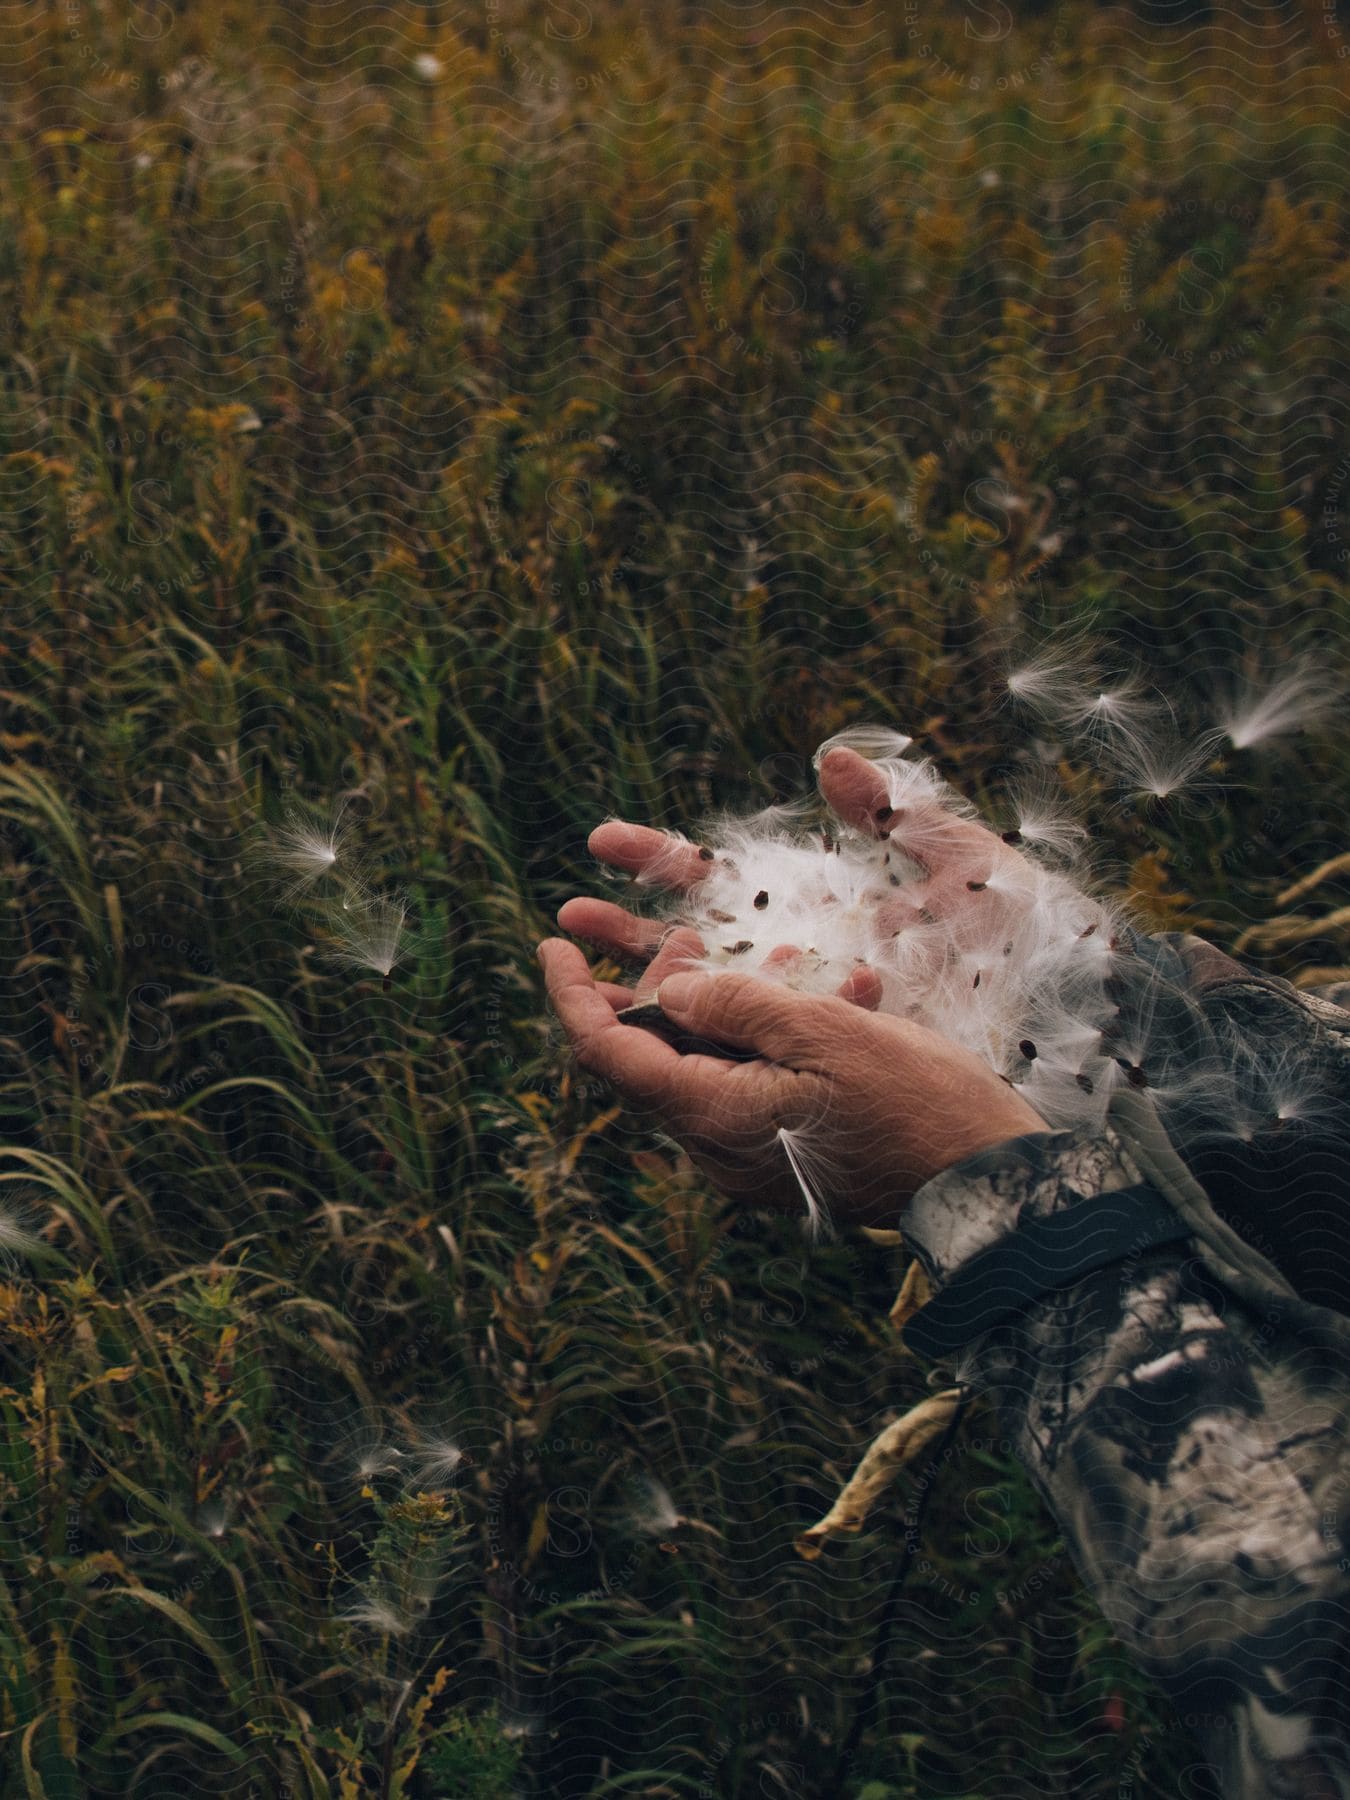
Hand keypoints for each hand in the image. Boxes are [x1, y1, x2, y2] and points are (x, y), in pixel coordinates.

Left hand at [536, 940, 1048, 1229]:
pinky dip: (767, 1039)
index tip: (552, 944)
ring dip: (724, 1009)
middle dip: (662, 990)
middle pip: (652, 1060)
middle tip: (693, 941)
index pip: (607, 1053)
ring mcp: (750, 1158)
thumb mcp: (821, 1030)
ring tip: (773, 962)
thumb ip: (735, 1005)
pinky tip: (823, 1000)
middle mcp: (715, 1147)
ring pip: (706, 1068)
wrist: (982, 1179)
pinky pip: (751, 1086)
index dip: (570, 996)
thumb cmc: (912, 1101)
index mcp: (711, 1116)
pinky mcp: (785, 1156)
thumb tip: (669, 994)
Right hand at [556, 745, 1099, 1006]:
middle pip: (691, 945)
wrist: (1079, 1013)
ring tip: (588, 994)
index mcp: (818, 904)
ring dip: (649, 1001)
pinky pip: (764, 1056)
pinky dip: (725, 1045)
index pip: (716, 876)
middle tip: (565, 927)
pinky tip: (689, 1037)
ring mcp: (810, 1016)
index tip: (601, 841)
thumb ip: (894, 812)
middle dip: (626, 934)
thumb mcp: (961, 863)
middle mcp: (801, 961)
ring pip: (709, 1011)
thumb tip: (829, 759)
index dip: (656, 860)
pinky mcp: (829, 1064)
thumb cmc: (1023, 932)